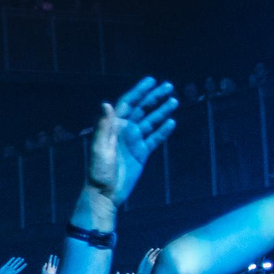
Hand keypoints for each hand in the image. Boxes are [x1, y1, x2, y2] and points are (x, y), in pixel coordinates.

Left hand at [85, 78, 179, 208]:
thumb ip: (105, 126)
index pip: (128, 103)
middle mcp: (124, 131)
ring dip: (161, 111)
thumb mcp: (100, 148)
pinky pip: (154, 139)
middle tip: (168, 85)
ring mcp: (133, 142)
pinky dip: (162, 131)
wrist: (105, 193)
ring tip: (174, 100)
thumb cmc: (99, 171)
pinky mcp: (141, 154)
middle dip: (154, 97)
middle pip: (142, 109)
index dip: (139, 91)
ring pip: (150, 122)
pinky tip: (171, 122)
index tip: (151, 80)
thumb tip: (106, 103)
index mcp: (114, 126)